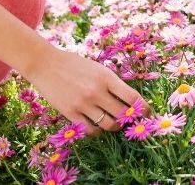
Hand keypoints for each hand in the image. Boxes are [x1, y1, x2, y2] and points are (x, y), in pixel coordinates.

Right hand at [19, 44, 144, 134]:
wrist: (46, 64)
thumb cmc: (74, 64)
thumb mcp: (98, 68)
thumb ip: (112, 83)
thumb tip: (129, 100)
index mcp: (107, 77)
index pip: (132, 97)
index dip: (143, 108)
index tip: (147, 112)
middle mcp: (97, 91)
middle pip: (122, 114)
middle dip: (129, 119)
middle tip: (130, 121)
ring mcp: (83, 103)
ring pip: (108, 125)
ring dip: (115, 127)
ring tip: (114, 124)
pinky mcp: (70, 113)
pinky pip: (90, 130)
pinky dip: (97, 131)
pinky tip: (97, 126)